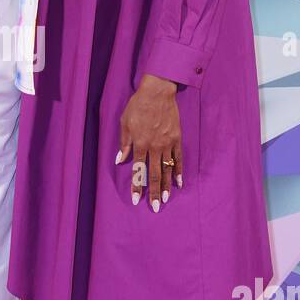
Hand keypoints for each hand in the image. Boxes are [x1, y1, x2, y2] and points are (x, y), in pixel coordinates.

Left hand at [116, 74, 182, 210]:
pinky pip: (179, 158)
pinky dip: (179, 171)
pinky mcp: (177, 139)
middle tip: (154, 207)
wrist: (158, 92)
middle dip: (154, 192)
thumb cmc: (138, 106)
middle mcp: (154, 146)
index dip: (136, 186)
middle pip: (154, 174)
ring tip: (166, 199)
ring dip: (166, 186)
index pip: (137, 170)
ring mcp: (167, 143)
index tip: (136, 199)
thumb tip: (120, 160)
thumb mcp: (125, 123)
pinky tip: (179, 183)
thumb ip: (124, 143)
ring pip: (167, 169)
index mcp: (140, 143)